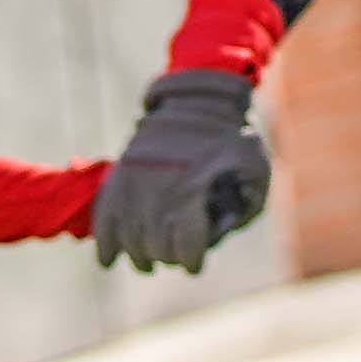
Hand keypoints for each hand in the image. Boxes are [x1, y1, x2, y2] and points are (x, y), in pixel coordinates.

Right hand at [91, 68, 271, 269]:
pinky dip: (104, 241)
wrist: (201, 95)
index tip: (194, 265)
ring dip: (138, 255)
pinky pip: (104, 215)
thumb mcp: (255, 169)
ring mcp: (137, 178)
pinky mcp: (122, 171)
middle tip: (173, 257)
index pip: (185, 244)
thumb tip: (216, 236)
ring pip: (129, 235)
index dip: (190, 260)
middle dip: (166, 257)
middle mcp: (162, 185)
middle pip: (155, 244)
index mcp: (196, 186)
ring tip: (147, 262)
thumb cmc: (235, 137)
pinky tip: (108, 260)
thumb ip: (242, 207)